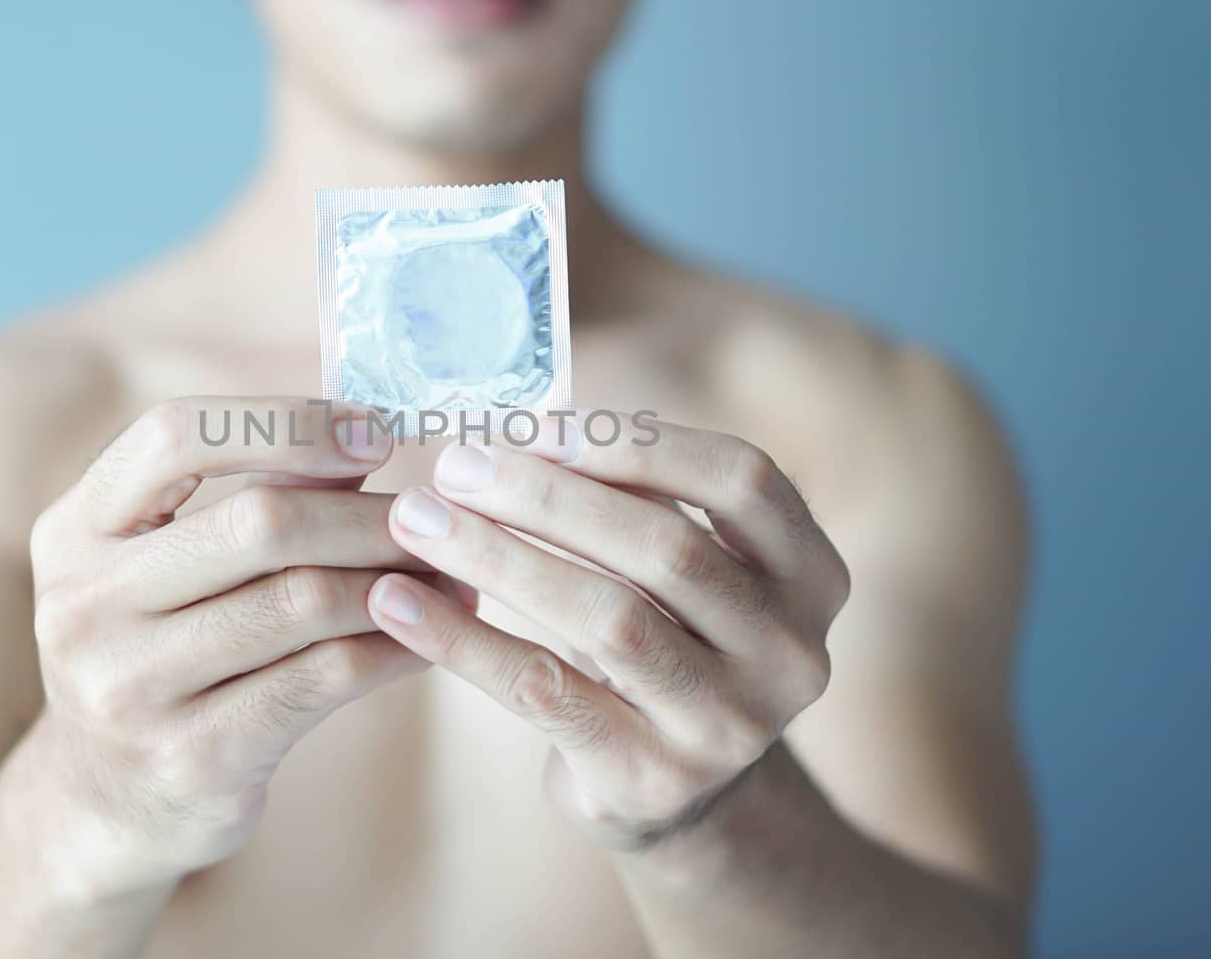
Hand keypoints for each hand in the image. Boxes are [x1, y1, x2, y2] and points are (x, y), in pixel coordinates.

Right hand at [26, 397, 456, 889]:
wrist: (106, 803)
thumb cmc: (161, 653)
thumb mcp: (172, 566)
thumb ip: (257, 495)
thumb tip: (365, 425)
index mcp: (74, 530)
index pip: (174, 435)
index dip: (285, 422)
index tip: (373, 433)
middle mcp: (85, 604)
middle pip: (260, 523)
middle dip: (368, 514)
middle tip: (436, 518)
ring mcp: (131, 687)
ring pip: (304, 601)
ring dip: (397, 581)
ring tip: (453, 573)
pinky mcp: (194, 755)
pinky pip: (324, 677)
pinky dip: (392, 648)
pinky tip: (429, 638)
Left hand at [366, 412, 849, 849]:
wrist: (669, 789)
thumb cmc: (658, 640)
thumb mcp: (674, 569)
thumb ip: (627, 497)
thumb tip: (512, 421)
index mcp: (812, 575)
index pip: (743, 480)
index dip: (640, 444)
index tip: (538, 425)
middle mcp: (791, 653)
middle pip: (667, 548)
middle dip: (547, 496)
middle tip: (453, 465)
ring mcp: (730, 725)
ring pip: (607, 618)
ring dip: (498, 557)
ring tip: (415, 519)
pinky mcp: (654, 778)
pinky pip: (544, 691)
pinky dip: (463, 640)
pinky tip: (397, 603)